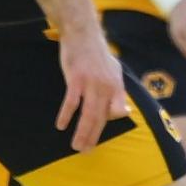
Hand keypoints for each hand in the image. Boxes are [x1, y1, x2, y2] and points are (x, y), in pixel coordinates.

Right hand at [55, 25, 128, 152]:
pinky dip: (66, 115)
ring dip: (81, 133)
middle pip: (101, 118)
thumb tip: (124, 111)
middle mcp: (107, 87)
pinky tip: (61, 126)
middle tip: (86, 151)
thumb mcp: (115, 70)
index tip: (98, 131)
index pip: (117, 111)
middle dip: (93, 137)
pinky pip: (71, 102)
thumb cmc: (98, 53)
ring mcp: (91, 84)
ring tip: (76, 146)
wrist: (83, 34)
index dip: (109, 122)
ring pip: (87, 114)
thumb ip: (119, 92)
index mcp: (116, 86)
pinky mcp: (76, 79)